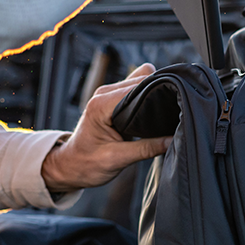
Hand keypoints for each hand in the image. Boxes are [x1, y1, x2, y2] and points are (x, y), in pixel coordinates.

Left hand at [40, 63, 169, 191]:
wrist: (71, 166)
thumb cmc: (87, 164)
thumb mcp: (118, 160)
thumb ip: (146, 149)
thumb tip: (172, 140)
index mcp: (101, 105)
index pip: (138, 87)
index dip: (158, 94)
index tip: (173, 108)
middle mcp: (104, 93)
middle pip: (143, 78)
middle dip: (158, 94)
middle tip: (168, 115)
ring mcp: (109, 93)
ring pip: (142, 79)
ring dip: (153, 94)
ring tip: (159, 115)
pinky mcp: (114, 98)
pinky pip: (137, 87)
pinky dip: (148, 97)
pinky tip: (152, 113)